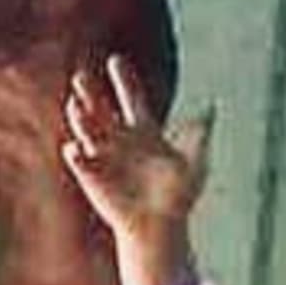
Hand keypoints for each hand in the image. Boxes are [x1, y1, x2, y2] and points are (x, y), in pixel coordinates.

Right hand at [59, 55, 210, 284]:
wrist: (161, 224)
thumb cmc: (179, 195)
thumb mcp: (195, 161)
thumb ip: (199, 134)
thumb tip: (211, 106)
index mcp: (145, 132)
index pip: (131, 99)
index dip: (123, 80)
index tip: (115, 60)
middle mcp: (120, 140)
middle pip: (102, 110)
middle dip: (91, 93)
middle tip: (82, 75)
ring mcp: (104, 157)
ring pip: (87, 130)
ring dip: (80, 117)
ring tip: (76, 103)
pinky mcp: (91, 176)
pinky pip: (80, 160)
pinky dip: (76, 153)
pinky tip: (74, 146)